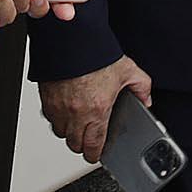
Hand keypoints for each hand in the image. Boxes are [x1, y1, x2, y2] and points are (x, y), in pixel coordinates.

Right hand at [38, 56, 153, 163]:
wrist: (71, 38)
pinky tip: (65, 110)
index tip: (97, 153)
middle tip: (89, 138)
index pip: (93, 146)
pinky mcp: (45, 98)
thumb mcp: (129, 69)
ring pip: (60, 132)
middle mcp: (75, 113)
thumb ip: (142, 87)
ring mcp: (58, 106)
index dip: (95, 154)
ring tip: (78, 124)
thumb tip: (146, 100)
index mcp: (97, 110)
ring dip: (69, 132)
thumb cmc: (95, 54)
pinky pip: (49, 117)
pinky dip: (57, 118)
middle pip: (75, 144)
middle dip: (83, 144)